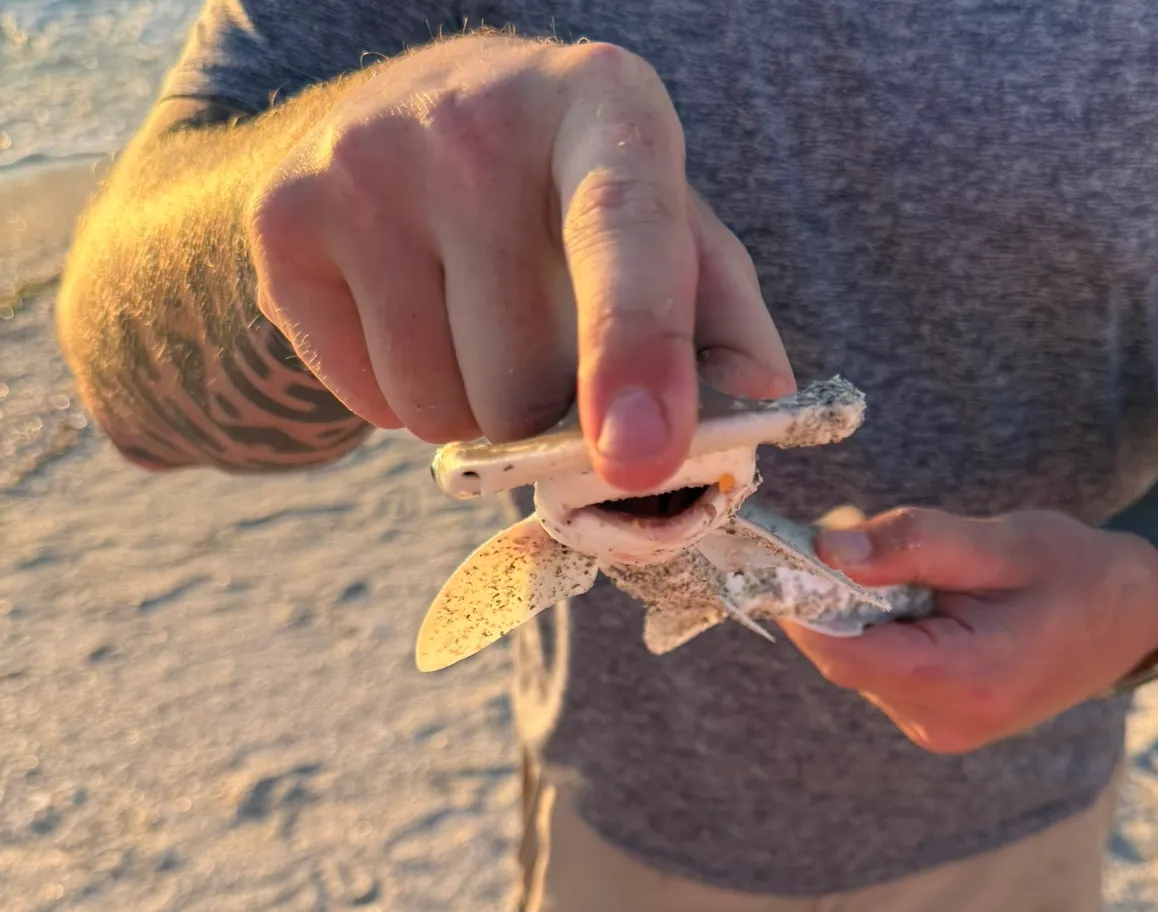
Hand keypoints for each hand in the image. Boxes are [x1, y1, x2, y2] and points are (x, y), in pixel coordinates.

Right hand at [245, 34, 792, 491]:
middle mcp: (475, 111)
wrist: (391, 133)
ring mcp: (363, 158)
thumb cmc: (566, 203)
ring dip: (475, 413)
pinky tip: (411, 316)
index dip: (634, 350)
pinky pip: (371, 407)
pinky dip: (401, 400)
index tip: (639, 455)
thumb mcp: (663, 227)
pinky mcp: (284, 219)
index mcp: (604, 103)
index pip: (625, 232)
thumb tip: (764, 397)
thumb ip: (721, 311)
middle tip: (537, 332)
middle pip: (526, 382)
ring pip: (445, 412)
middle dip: (546, 408)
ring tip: (472, 320)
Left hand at [783, 508, 1157, 753]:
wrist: (1133, 618)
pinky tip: (930, 604)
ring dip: (866, 614)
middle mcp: (944, 722)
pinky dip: (886, 632)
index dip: (803, 603)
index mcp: (965, 682)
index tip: (787, 550)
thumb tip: (827, 548)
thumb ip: (912, 544)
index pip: (845, 653)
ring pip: (861, 665)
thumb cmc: (1076, 572)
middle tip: (861, 537)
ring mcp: (940, 730)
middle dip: (838, 598)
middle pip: (846, 658)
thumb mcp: (1000, 541)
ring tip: (923, 575)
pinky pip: (884, 673)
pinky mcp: (937, 723)